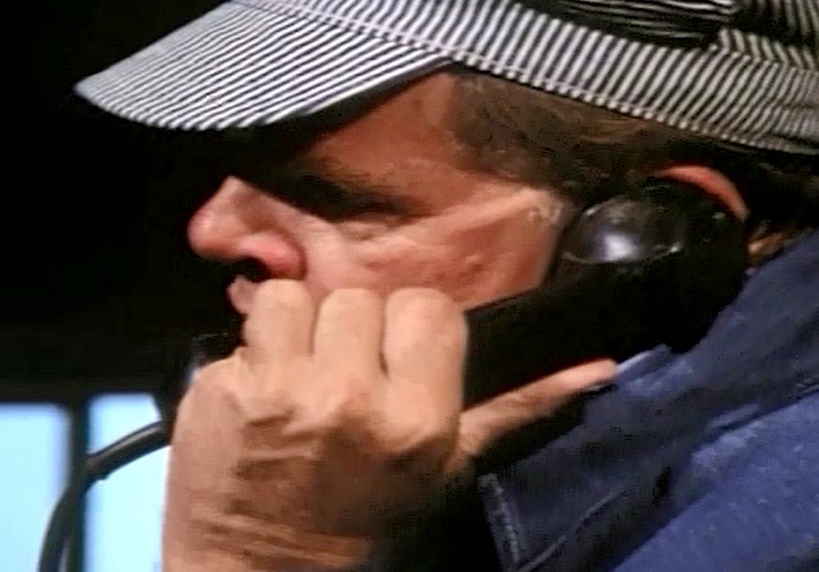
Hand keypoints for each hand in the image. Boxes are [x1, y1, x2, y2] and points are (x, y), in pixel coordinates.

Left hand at [162, 280, 616, 569]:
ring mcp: (278, 390)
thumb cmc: (363, 521)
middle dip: (351, 332)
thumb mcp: (446, 470)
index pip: (428, 306)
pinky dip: (248, 358)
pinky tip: (255, 403)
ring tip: (296, 380)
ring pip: (295, 296)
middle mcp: (349, 396)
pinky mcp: (218, 389)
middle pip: (360, 296)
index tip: (395, 363)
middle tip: (342, 380)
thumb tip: (599, 364)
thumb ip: (516, 409)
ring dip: (294, 332)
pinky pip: (242, 329)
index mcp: (417, 418)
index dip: (409, 330)